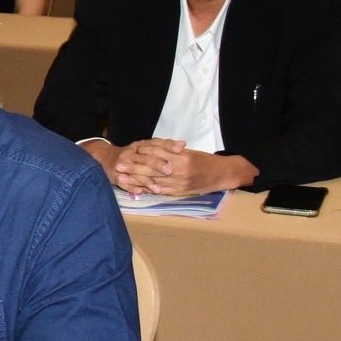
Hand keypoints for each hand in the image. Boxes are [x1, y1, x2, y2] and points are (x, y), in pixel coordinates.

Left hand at [111, 139, 247, 196]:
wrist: (222, 174)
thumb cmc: (204, 160)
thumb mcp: (188, 152)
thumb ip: (170, 150)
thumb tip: (149, 148)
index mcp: (181, 157)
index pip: (157, 154)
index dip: (142, 153)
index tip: (128, 151)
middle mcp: (179, 171)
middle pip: (152, 169)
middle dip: (133, 168)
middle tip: (118, 166)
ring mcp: (179, 183)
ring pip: (153, 181)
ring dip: (136, 181)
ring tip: (121, 179)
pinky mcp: (179, 192)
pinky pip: (160, 191)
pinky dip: (147, 190)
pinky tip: (135, 189)